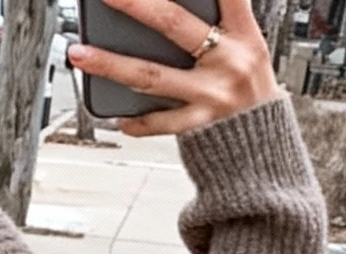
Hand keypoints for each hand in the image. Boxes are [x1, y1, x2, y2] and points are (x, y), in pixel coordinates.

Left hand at [69, 0, 279, 135]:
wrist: (266, 148)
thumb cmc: (249, 93)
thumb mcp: (247, 50)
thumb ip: (219, 26)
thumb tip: (161, 13)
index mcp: (245, 33)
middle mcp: (230, 59)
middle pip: (173, 24)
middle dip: (135, 5)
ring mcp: (212, 94)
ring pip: (150, 75)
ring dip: (109, 64)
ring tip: (79, 53)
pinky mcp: (200, 126)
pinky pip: (159, 122)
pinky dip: (136, 120)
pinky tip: (117, 116)